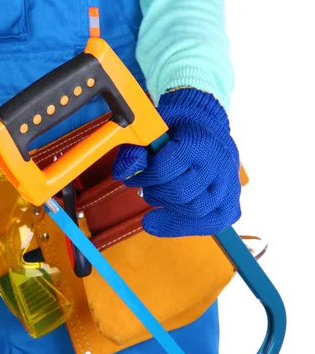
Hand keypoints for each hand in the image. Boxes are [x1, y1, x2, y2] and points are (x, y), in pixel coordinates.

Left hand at [112, 88, 240, 236]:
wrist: (207, 127)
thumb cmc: (177, 129)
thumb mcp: (151, 129)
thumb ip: (135, 148)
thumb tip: (123, 172)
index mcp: (199, 141)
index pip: (166, 170)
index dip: (144, 176)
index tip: (133, 177)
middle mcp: (219, 164)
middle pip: (181, 194)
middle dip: (156, 194)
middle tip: (148, 187)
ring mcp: (229, 184)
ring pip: (197, 212)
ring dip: (169, 210)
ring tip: (159, 198)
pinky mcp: (231, 202)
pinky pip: (212, 223)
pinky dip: (184, 225)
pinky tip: (165, 220)